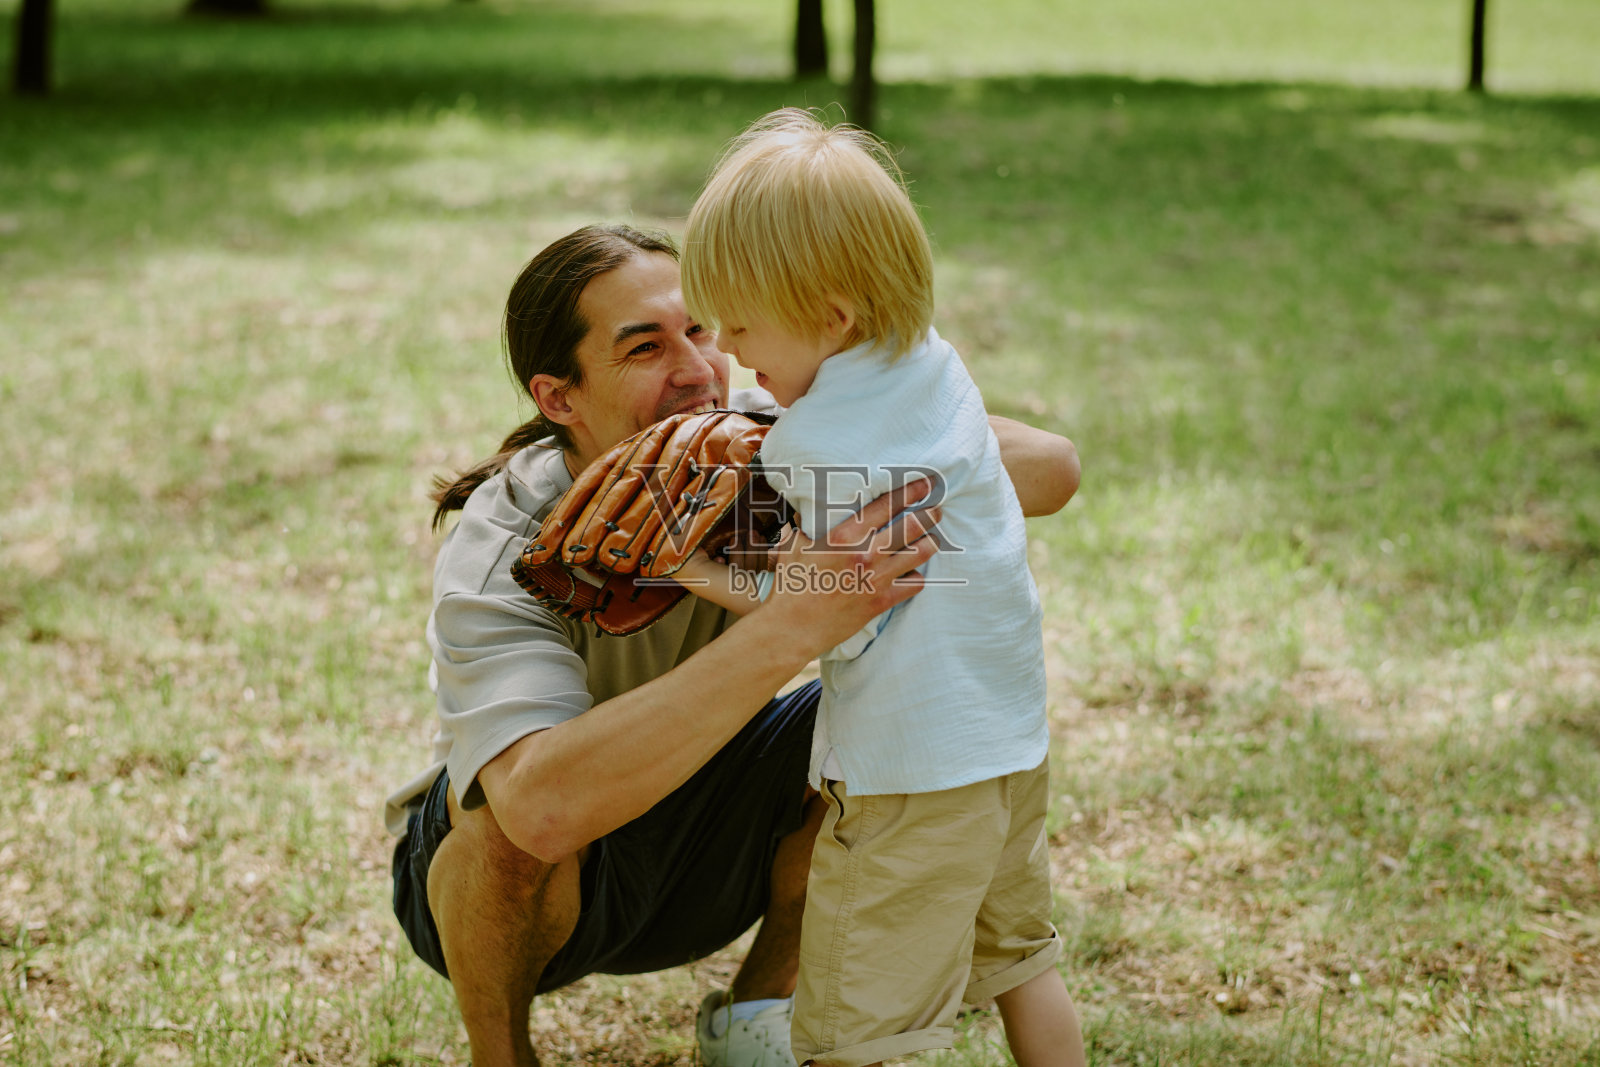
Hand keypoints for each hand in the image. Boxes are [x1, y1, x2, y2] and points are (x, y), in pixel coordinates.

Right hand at [763, 478, 941, 650]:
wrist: (792, 627)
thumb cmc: (791, 586)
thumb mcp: (794, 547)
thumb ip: (806, 527)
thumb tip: (805, 513)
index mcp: (843, 536)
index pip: (886, 506)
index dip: (910, 492)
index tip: (924, 484)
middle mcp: (864, 554)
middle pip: (911, 527)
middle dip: (929, 515)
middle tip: (936, 509)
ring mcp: (875, 578)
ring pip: (919, 554)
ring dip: (930, 543)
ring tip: (933, 538)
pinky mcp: (881, 601)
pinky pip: (915, 584)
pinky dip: (917, 577)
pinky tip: (914, 573)